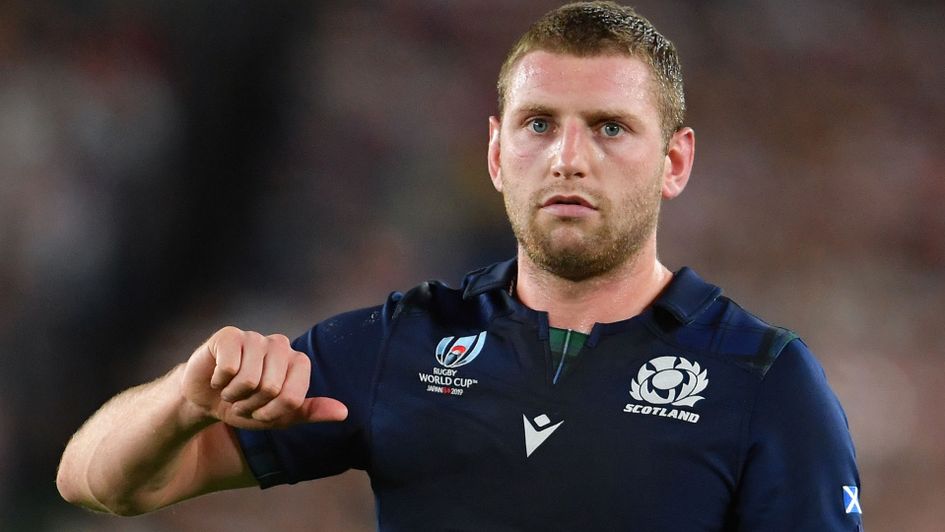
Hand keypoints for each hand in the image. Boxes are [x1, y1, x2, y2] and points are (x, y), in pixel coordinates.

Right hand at [181, 326, 347, 429]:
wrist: (207, 399)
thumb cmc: (247, 406)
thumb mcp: (280, 417)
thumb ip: (311, 412)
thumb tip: (343, 413)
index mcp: (298, 362)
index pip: (292, 397)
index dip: (272, 413)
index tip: (262, 411)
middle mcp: (281, 344)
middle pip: (271, 388)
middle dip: (251, 405)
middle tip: (243, 400)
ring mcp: (255, 337)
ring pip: (249, 380)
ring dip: (234, 396)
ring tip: (231, 390)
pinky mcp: (229, 335)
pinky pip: (229, 368)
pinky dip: (220, 382)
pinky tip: (218, 378)